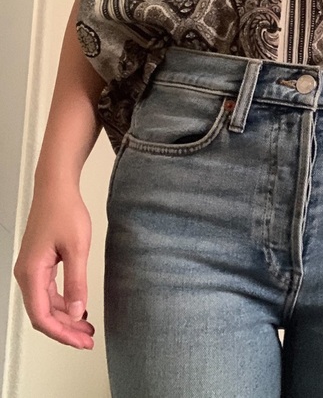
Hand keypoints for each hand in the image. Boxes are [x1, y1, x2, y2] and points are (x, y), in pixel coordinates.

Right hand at [14, 185, 94, 348]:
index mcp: (32, 273)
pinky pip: (48, 292)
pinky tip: (78, 308)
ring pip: (45, 304)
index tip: (82, 341)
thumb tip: (77, 311)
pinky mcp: (39, 264)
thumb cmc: (65, 212)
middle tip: (88, 339)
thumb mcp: (78, 248)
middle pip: (42, 314)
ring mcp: (31, 269)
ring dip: (65, 318)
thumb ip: (77, 281)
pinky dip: (63, 303)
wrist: (57, 189)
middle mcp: (27, 274)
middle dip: (65, 330)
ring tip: (87, 327)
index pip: (42, 316)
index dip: (62, 333)